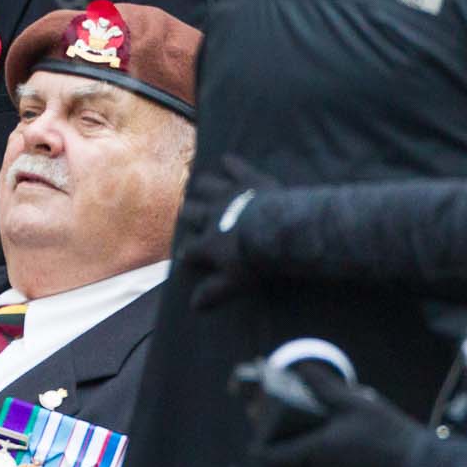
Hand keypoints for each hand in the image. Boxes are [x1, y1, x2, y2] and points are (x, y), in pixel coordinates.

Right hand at [176, 155, 276, 310]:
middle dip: (189, 214)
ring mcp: (228, 195)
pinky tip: (226, 159)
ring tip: (200, 186)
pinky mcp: (248, 180)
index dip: (188, 253)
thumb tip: (193, 306)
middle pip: (191, 212)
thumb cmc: (256, 260)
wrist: (279, 232)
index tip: (186, 254)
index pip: (190, 250)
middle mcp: (211, 216)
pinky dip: (231, 163)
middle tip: (190, 214)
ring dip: (203, 187)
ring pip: (206, 186)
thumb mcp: (235, 282)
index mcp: (207, 243)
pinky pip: (236, 167)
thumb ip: (214, 292)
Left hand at [251, 367, 418, 466]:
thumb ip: (324, 388)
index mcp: (313, 455)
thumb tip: (300, 368)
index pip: (268, 457)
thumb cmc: (390, 438)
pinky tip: (354, 456)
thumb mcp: (356, 405)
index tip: (266, 431)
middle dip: (291, 447)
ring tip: (336, 437)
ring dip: (316, 459)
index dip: (262, 443)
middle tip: (303, 428)